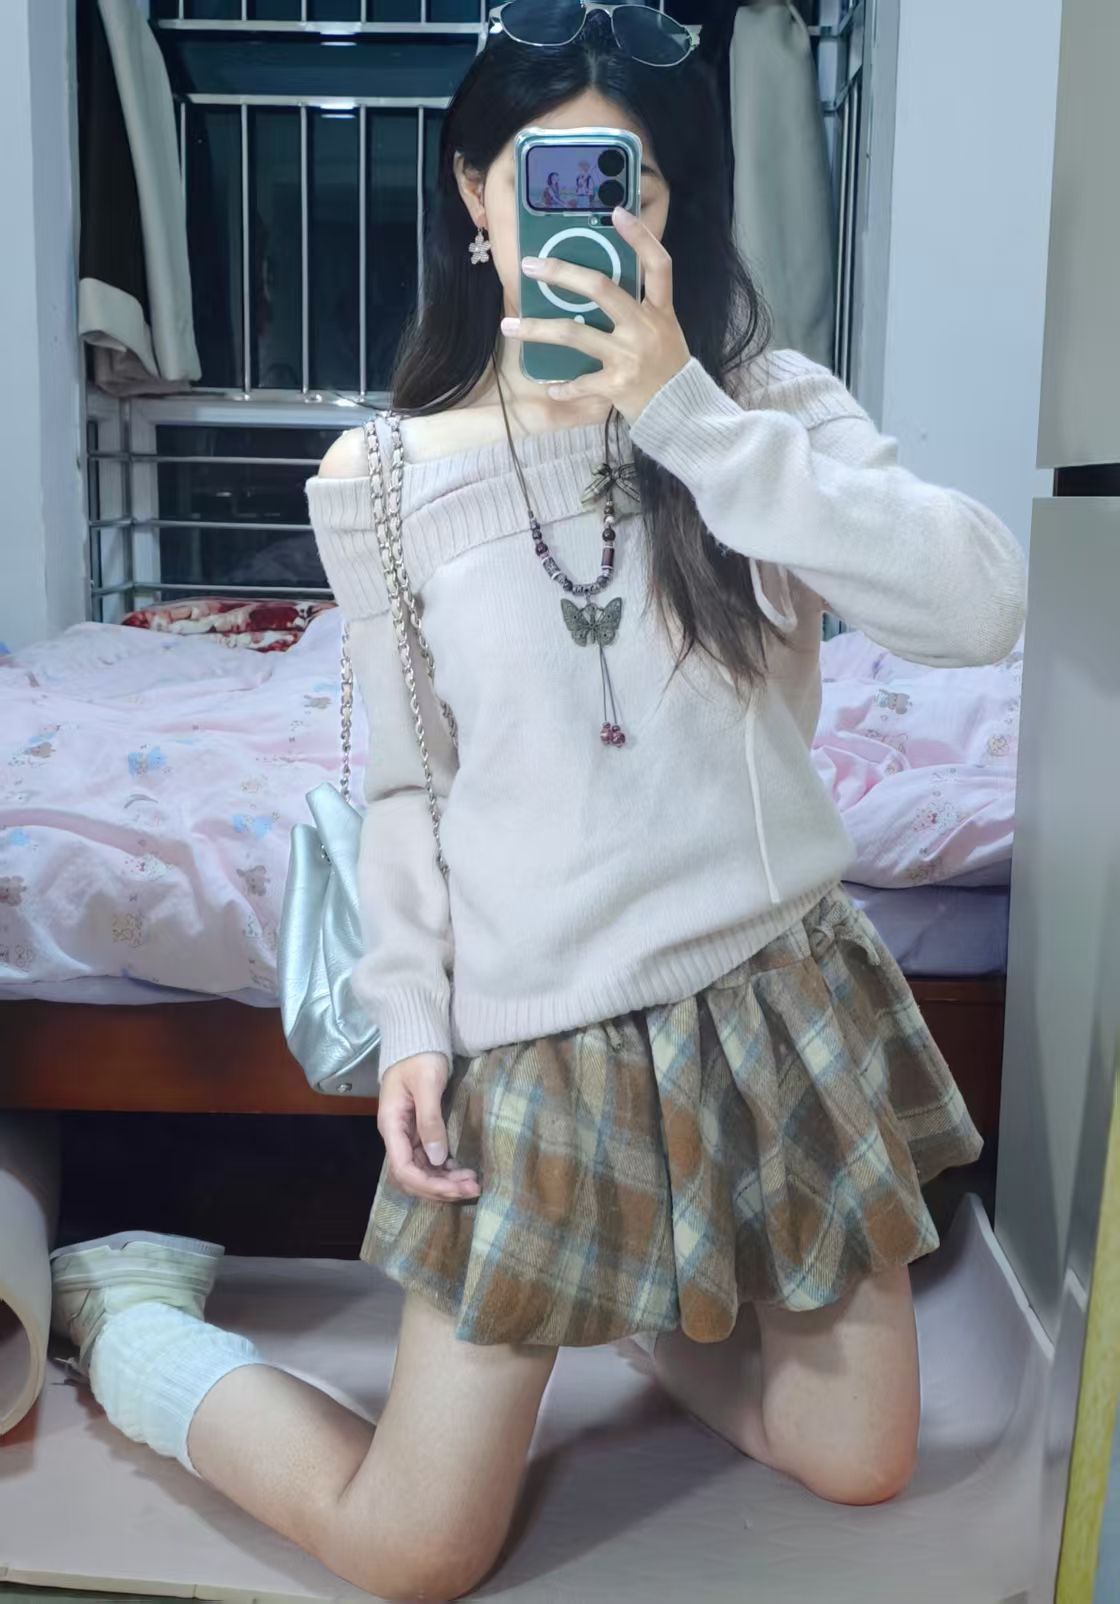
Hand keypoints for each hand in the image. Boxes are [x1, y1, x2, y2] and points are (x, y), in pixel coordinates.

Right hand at [377, 1052, 480, 1202]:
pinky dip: (445, 1170)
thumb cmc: (420, 1056)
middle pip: (413, 1176)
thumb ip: (430, 1121)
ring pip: (422, 1171)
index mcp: (391, 1126)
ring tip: (473, 1183)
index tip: (456, 1187)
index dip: (429, 1184)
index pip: (404, 1170)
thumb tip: (438, 1159)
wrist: (418, 1037)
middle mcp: (396, 1136)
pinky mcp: (419, 1132)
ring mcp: (407, 1135)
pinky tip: (463, 1171)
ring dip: (445, 1182)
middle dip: (441, 1188)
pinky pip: (429, 1160)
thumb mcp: (427, 1085)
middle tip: (473, 1188)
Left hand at [500, 206, 690, 422]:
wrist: (682, 412)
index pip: (658, 265)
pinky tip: (550, 386)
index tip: (616, 212)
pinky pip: (580, 383)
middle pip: (601, 288)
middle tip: (530, 265)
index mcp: (660, 311)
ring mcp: (629, 356)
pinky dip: (563, 386)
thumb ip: (638, 309)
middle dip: (561, 273)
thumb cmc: (667, 368)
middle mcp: (644, 328)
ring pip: (575, 334)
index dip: (640, 238)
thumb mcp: (664, 330)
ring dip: (537, 329)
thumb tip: (594, 287)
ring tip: (509, 325)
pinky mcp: (617, 385)